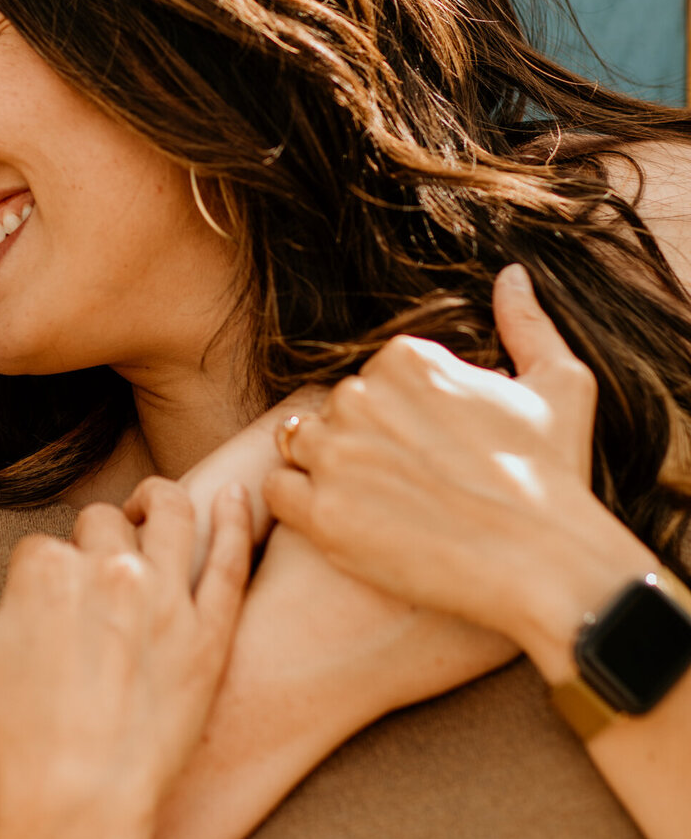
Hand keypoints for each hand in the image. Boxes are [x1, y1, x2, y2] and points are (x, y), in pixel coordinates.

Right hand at [0, 481, 251, 836]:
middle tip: (94, 576)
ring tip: (152, 512)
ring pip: (172, 517)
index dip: (40, 577)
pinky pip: (229, 560)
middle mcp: (108, 569)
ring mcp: (166, 598)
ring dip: (158, 502)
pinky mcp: (209, 633)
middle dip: (94, 541)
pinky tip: (235, 495)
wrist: (77, 804)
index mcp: (43, 570)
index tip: (45, 610)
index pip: (42, 548)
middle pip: (103, 524)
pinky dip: (234, 519)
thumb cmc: (10, 749)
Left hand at [265, 264, 654, 673]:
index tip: (430, 449)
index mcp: (407, 358)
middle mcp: (362, 396)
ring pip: (299, 443)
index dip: (399, 416)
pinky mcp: (321, 513)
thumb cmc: (554, 477)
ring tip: (372, 503)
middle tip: (406, 484)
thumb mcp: (560, 384)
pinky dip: (299, 505)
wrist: (544, 563)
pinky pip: (277, 490)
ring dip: (324, 468)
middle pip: (335, 410)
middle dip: (360, 441)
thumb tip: (511, 275)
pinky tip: (341, 521)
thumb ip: (526, 324)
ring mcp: (337, 454)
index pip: (374, 376)